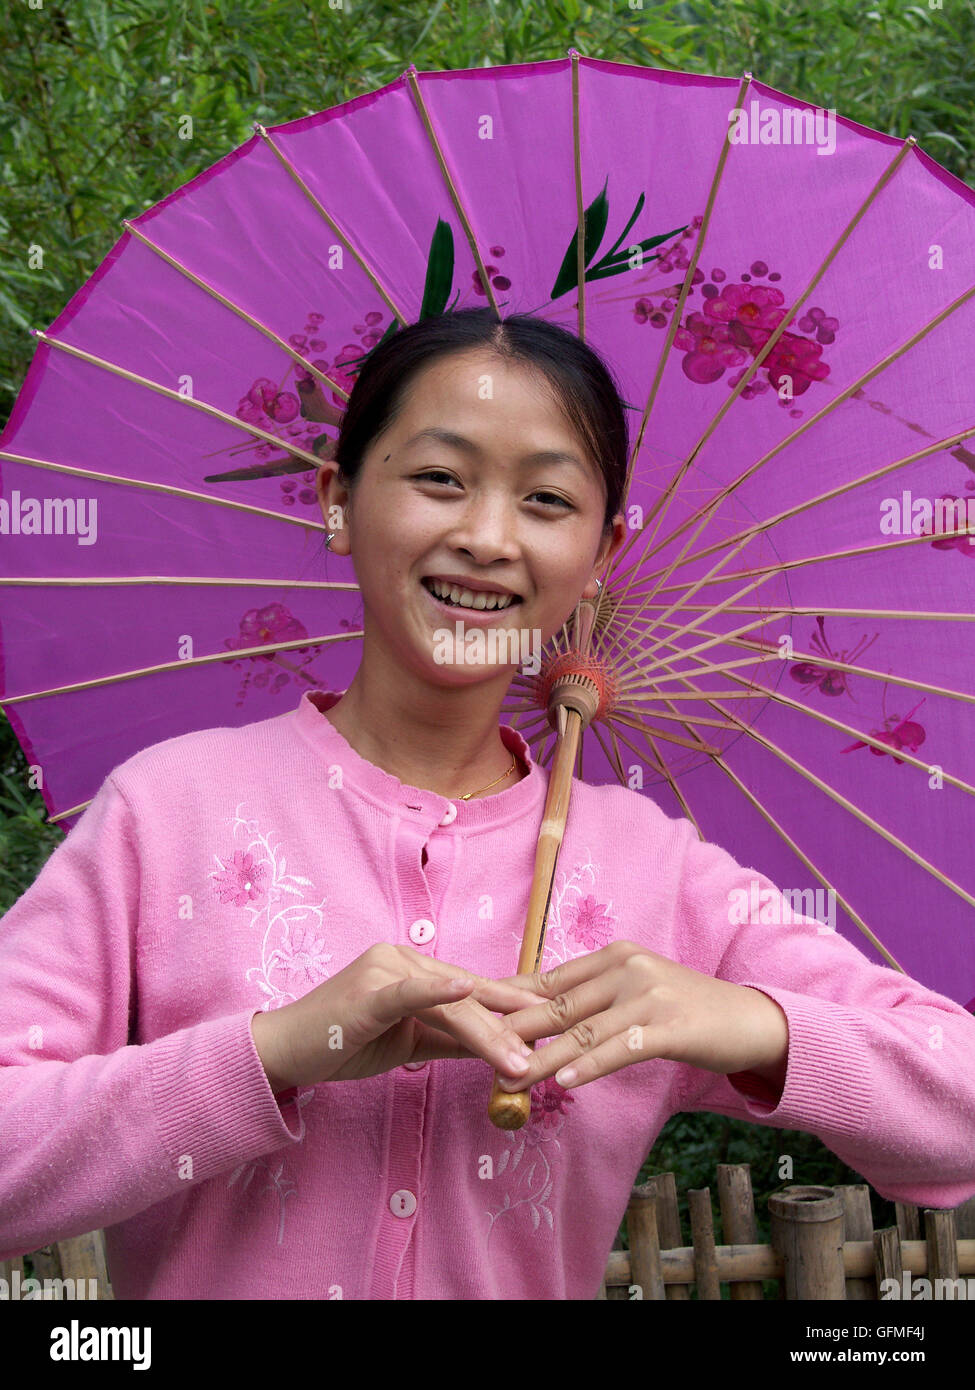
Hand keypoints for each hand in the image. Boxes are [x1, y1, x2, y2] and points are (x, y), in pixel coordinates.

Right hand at [251, 942, 549, 1089]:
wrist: (286, 1051)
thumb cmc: (343, 1042)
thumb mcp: (408, 1041)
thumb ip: (451, 1038)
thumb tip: (500, 1046)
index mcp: (412, 966)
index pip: (473, 989)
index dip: (512, 1006)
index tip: (553, 1020)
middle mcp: (401, 958)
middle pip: (467, 997)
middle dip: (507, 1029)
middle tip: (542, 1055)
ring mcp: (383, 971)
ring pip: (449, 1004)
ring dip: (486, 1034)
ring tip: (517, 1061)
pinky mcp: (366, 994)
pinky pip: (407, 992)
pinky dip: (438, 991)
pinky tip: (466, 989)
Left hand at [492, 940, 789, 1093]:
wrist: (752, 1021)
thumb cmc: (688, 1012)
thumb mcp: (638, 993)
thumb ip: (596, 1001)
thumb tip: (543, 1019)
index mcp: (615, 956)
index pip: (549, 980)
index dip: (509, 1002)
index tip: (473, 1019)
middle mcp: (628, 968)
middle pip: (557, 1005)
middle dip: (514, 1032)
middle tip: (475, 1054)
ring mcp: (648, 995)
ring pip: (581, 1031)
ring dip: (541, 1058)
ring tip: (508, 1078)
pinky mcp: (669, 1026)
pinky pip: (619, 1048)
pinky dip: (588, 1066)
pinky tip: (564, 1082)